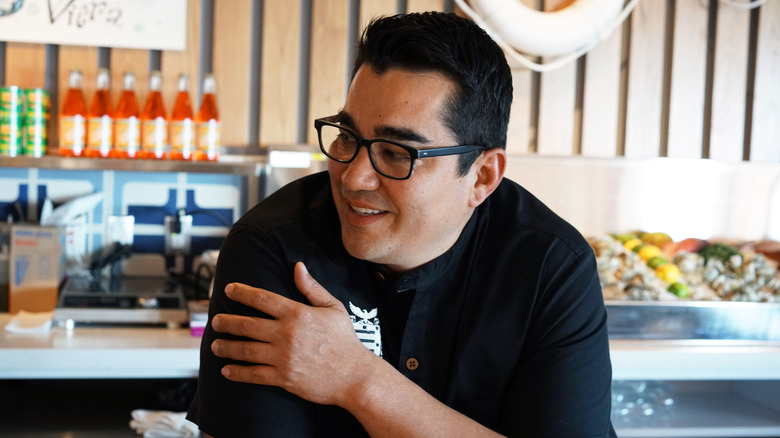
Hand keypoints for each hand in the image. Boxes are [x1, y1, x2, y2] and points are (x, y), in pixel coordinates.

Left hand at [210, 262, 378, 405]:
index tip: (228, 289)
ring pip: (245, 350)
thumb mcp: (333, 308)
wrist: (355, 376)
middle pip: (247, 325)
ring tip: (215, 344)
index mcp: (297, 314)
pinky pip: (254, 374)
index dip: (242, 292)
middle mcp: (286, 334)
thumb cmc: (346, 340)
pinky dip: (238, 372)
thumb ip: (312, 288)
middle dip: (226, 322)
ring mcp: (283, 357)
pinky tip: (227, 370)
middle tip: (216, 321)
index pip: (262, 299)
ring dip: (226, 347)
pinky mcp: (283, 378)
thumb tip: (297, 267)